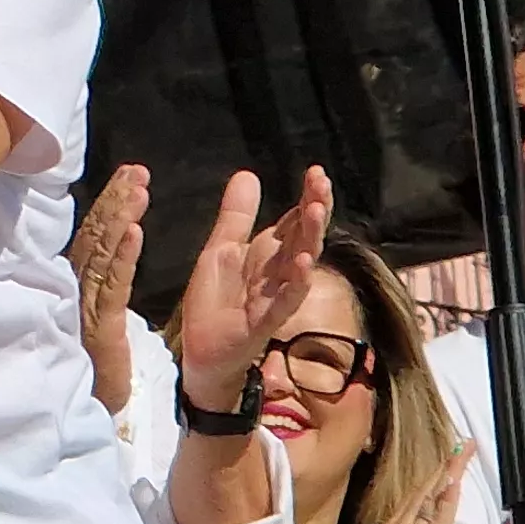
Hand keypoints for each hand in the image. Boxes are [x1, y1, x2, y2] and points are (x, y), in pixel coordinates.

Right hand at [72, 165, 148, 416]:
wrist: (82, 411)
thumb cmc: (87, 367)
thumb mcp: (89, 318)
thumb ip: (90, 285)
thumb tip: (96, 251)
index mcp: (76, 285)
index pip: (93, 236)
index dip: (110, 204)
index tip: (130, 176)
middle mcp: (74, 289)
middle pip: (95, 236)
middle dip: (117, 201)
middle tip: (138, 171)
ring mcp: (84, 307)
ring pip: (103, 254)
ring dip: (122, 218)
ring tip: (141, 189)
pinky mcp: (99, 328)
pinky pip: (113, 286)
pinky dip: (123, 257)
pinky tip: (136, 232)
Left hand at [164, 166, 330, 417]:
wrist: (202, 351)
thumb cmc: (216, 302)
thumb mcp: (220, 249)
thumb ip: (235, 216)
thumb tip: (249, 174)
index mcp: (268, 253)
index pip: (294, 220)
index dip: (307, 197)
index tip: (316, 172)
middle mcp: (279, 272)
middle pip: (304, 236)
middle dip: (315, 209)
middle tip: (322, 183)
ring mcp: (276, 296)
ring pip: (301, 263)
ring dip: (310, 238)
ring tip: (316, 211)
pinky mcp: (265, 321)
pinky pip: (286, 301)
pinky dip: (296, 283)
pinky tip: (303, 263)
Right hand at [370, 450, 474, 523]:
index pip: (419, 494)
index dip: (435, 475)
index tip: (449, 458)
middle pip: (426, 488)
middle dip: (446, 466)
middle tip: (462, 445)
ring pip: (433, 497)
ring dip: (449, 473)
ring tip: (463, 453)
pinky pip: (440, 517)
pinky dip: (448, 497)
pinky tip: (455, 480)